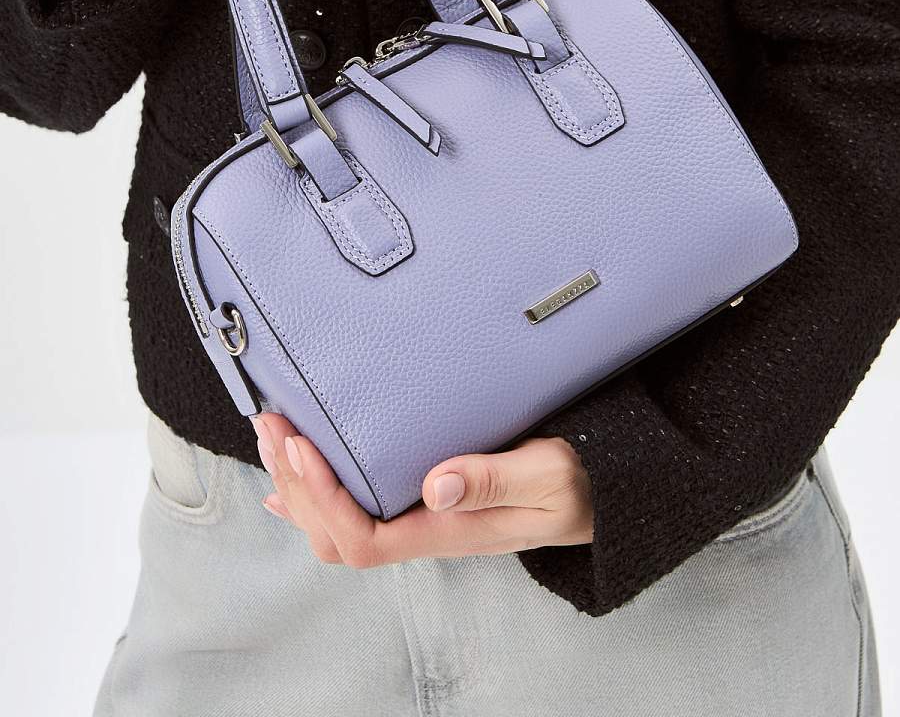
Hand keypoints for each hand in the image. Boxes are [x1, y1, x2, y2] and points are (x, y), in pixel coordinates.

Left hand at [251, 413, 592, 567]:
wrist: (597, 490)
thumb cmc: (577, 483)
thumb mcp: (547, 476)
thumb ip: (494, 480)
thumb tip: (436, 484)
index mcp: (448, 531)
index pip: (364, 539)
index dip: (322, 499)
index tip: (301, 447)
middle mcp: (424, 531)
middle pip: (333, 534)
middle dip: (293, 484)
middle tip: (272, 425)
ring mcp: (420, 519)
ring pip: (335, 523)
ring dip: (295, 483)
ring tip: (271, 435)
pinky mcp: (422, 501)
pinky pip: (353, 509)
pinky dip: (311, 492)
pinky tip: (289, 478)